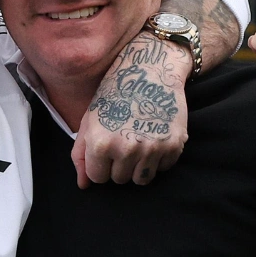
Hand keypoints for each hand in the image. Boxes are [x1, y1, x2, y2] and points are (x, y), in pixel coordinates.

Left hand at [72, 32, 190, 187]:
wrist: (150, 70)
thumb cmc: (114, 93)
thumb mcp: (90, 120)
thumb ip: (81, 155)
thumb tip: (83, 185)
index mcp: (101, 143)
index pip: (97, 177)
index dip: (100, 163)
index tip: (106, 147)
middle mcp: (127, 149)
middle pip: (120, 180)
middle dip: (118, 164)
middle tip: (123, 139)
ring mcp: (153, 149)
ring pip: (142, 179)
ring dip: (138, 166)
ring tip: (138, 141)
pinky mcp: (174, 146)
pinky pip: (163, 169)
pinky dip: (158, 158)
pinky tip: (153, 136)